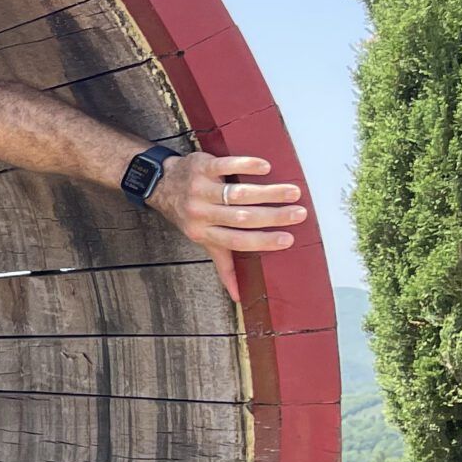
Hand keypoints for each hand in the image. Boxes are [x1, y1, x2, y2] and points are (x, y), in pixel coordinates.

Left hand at [149, 152, 305, 302]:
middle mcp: (201, 213)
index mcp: (203, 233)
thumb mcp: (203, 239)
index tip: (288, 239)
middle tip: (299, 213)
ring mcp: (200, 189)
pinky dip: (246, 166)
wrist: (162, 185)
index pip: (236, 241)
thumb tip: (239, 296)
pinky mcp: (202, 167)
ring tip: (292, 192)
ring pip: (238, 193)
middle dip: (274, 216)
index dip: (262, 241)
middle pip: (242, 217)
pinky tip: (265, 168)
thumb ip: (223, 263)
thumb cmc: (189, 215)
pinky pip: (225, 165)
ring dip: (268, 193)